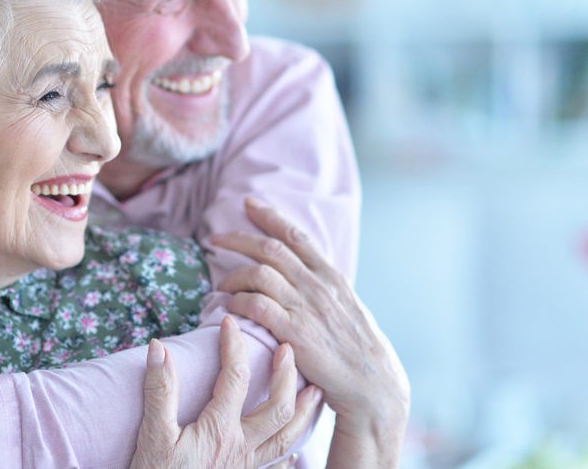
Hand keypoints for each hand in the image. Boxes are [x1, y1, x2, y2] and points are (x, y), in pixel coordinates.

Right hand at [131, 315, 321, 468]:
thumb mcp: (151, 436)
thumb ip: (158, 391)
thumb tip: (159, 348)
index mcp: (219, 431)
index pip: (236, 377)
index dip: (233, 345)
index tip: (230, 322)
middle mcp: (241, 449)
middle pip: (278, 407)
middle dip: (286, 375)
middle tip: (287, 349)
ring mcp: (246, 468)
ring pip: (288, 438)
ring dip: (304, 412)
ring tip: (315, 391)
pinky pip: (276, 468)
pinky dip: (290, 454)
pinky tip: (295, 449)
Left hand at [213, 197, 410, 465]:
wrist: (372, 382)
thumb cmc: (356, 348)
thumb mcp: (346, 306)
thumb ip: (322, 288)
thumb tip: (301, 275)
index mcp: (330, 276)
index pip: (295, 236)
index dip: (269, 216)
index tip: (248, 204)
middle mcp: (317, 286)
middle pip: (270, 249)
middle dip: (238, 238)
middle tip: (215, 238)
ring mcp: (306, 308)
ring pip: (259, 274)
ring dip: (233, 276)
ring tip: (220, 286)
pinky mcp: (295, 333)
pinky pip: (256, 306)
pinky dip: (237, 302)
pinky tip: (229, 308)